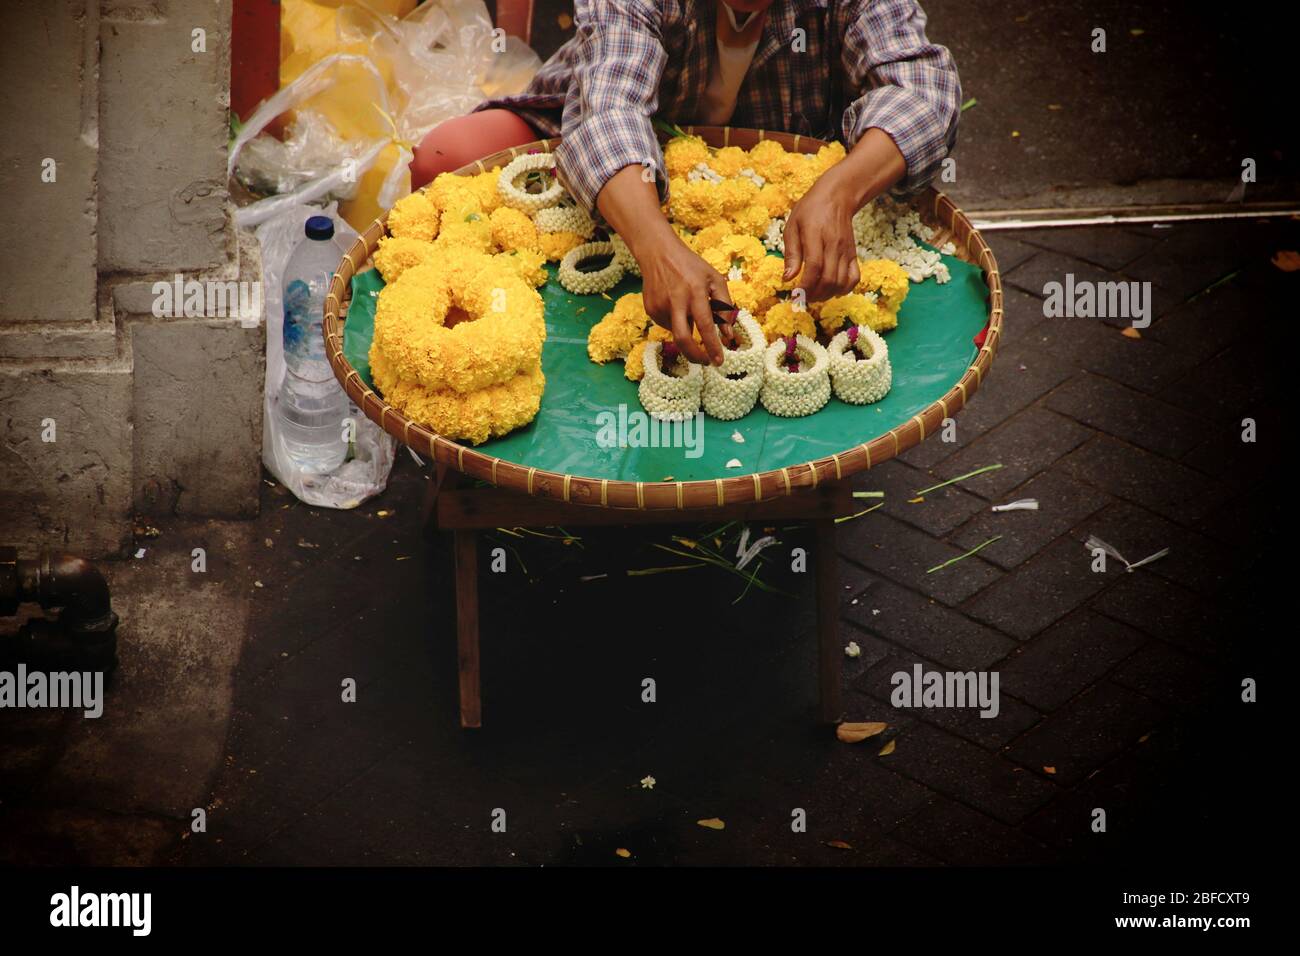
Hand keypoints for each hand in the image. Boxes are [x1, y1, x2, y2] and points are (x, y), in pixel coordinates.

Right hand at [594, 164, 733, 363]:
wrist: (658, 253)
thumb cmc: (691, 266)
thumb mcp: (714, 279)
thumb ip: (724, 306)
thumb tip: (728, 334)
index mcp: (694, 291)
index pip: (705, 324)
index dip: (712, 346)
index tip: (719, 361)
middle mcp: (675, 300)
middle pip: (683, 338)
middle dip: (695, 356)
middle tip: (705, 362)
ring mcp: (660, 306)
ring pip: (677, 332)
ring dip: (687, 330)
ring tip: (688, 309)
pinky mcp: (650, 310)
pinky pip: (667, 325)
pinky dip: (676, 322)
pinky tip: (676, 304)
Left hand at [782, 170, 859, 303]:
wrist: (837, 197)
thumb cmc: (810, 210)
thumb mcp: (792, 225)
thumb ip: (791, 253)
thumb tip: (787, 278)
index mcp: (816, 235)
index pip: (815, 266)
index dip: (805, 285)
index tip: (795, 294)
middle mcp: (834, 245)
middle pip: (828, 279)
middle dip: (814, 295)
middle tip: (802, 298)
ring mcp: (846, 251)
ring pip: (840, 282)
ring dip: (826, 295)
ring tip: (813, 296)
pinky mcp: (853, 255)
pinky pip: (854, 279)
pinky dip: (843, 290)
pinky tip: (831, 291)